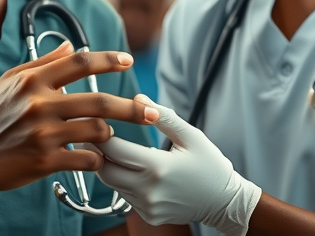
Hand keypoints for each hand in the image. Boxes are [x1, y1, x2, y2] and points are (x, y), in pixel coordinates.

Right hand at [0, 42, 157, 193]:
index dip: (109, 60)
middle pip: (99, 101)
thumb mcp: (9, 81)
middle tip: (152, 111)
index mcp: (33, 81)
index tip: (128, 61)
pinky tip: (95, 159)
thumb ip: (43, 63)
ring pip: (96, 131)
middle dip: (132, 107)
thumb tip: (72, 46)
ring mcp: (42, 134)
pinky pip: (84, 159)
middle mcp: (39, 104)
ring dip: (109, 135)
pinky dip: (96, 159)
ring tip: (109, 136)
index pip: (80, 63)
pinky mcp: (42, 161)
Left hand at [94, 95, 260, 235]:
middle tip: (90, 135)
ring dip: (108, 165)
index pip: (114, 150)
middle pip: (104, 170)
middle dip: (95, 152)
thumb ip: (163, 116)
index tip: (92, 121)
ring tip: (107, 147)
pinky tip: (130, 168)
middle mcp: (149, 190)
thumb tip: (138, 98)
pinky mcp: (148, 215)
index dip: (98, 135)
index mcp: (158, 167)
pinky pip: (125, 195)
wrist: (224, 202)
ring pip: (113, 184)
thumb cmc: (210, 166)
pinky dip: (123, 180)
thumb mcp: (191, 136)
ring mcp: (147, 206)